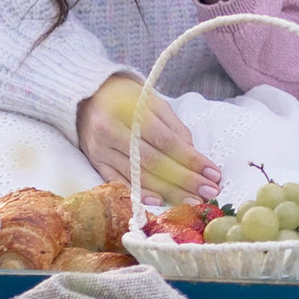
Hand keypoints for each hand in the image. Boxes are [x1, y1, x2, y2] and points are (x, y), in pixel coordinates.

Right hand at [75, 73, 220, 202]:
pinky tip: (160, 202)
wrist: (85, 97)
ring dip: (169, 192)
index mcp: (129, 111)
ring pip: (138, 176)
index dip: (190, 159)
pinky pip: (118, 183)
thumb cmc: (125, 97)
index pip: (165, 141)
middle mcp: (112, 132)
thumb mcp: (152, 101)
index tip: (213, 173)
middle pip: (153, 162)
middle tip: (209, 192)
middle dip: (184, 180)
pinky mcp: (95, 164)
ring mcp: (101, 151)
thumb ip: (174, 126)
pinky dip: (140, 194)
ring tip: (193, 201)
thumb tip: (193, 153)